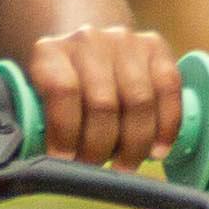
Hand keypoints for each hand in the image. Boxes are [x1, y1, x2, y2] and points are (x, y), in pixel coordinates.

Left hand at [25, 21, 181, 170]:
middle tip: (97, 168)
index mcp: (50, 52)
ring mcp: (125, 41)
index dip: (66, 131)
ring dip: (134, 144)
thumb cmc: (61, 89)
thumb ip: (43, 125)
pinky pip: (168, 89)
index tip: (66, 161)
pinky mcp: (155, 47)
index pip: (62, 90)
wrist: (87, 51)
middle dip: (100, 146)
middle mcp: (88, 40)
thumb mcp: (40, 101)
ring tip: (125, 165)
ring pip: (138, 101)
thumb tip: (56, 168)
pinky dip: (166, 126)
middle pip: (103, 102)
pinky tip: (157, 150)